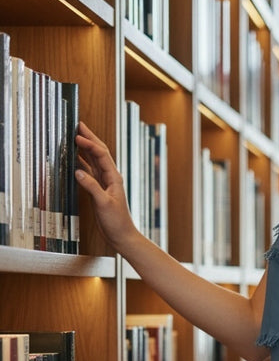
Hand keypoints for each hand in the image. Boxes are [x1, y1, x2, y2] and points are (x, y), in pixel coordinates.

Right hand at [75, 121, 137, 250]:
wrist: (122, 235)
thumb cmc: (116, 221)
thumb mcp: (103, 203)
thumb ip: (91, 187)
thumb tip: (78, 171)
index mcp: (113, 178)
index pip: (101, 155)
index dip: (89, 144)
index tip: (77, 136)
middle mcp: (110, 177)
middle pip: (99, 152)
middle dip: (89, 138)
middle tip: (78, 125)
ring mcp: (104, 183)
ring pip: (93, 160)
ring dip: (85, 148)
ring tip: (75, 136)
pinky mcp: (99, 190)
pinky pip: (90, 172)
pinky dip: (82, 163)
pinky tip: (75, 159)